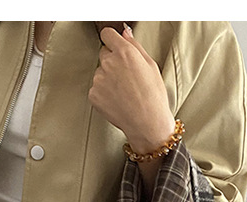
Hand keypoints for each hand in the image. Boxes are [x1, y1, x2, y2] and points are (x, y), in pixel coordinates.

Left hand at [88, 24, 175, 152]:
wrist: (147, 123)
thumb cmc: (153, 96)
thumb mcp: (151, 66)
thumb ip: (135, 46)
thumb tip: (125, 33)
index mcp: (124, 52)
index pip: (107, 34)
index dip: (112, 40)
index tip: (115, 45)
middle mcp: (109, 63)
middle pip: (104, 54)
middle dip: (112, 61)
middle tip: (125, 77)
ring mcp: (99, 79)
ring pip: (100, 73)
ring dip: (108, 78)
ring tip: (123, 92)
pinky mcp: (93, 94)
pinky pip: (96, 89)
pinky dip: (104, 93)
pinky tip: (117, 100)